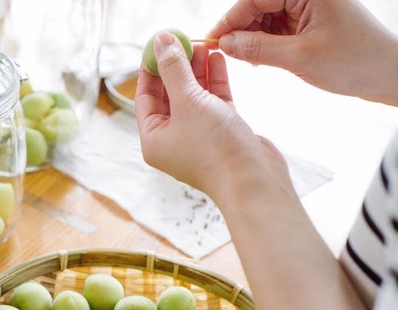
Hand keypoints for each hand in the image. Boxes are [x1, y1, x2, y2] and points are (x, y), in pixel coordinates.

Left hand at [135, 32, 287, 202]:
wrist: (252, 180)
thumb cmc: (214, 149)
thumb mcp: (188, 102)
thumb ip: (174, 70)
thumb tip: (161, 43)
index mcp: (153, 139)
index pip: (145, 97)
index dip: (150, 69)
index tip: (158, 44)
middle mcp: (173, 139)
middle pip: (169, 95)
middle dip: (176, 67)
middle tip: (183, 40)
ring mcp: (198, 136)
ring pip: (193, 96)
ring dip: (197, 70)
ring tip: (202, 44)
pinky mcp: (222, 132)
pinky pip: (213, 102)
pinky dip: (214, 81)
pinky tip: (216, 59)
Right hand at [208, 0, 397, 106]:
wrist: (387, 74)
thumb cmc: (353, 61)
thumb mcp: (299, 57)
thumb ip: (258, 48)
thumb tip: (224, 43)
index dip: (230, 19)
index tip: (212, 41)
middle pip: (258, 5)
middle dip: (239, 29)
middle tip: (223, 54)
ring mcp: (308, 6)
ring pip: (264, 17)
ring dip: (251, 38)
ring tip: (246, 61)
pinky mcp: (309, 21)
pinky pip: (276, 28)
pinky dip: (264, 43)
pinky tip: (258, 59)